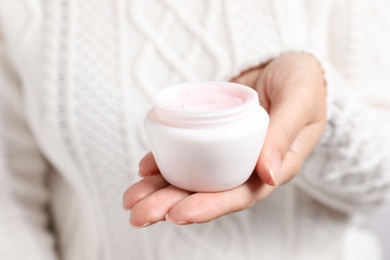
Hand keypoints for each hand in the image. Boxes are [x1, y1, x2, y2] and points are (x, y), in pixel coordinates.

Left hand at [123, 52, 326, 226]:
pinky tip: (144, 168)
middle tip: (138, 214)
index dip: (209, 206)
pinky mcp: (211, 135)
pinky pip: (185, 152)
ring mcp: (225, 151)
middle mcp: (245, 165)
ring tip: (131, 199)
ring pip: (191, 177)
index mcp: (272, 166)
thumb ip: (284, 133)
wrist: (286, 65)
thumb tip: (267, 174)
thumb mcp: (299, 101)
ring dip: (159, 190)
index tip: (178, 214)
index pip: (239, 194)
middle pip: (207, 192)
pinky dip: (164, 161)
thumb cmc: (303, 83)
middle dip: (171, 205)